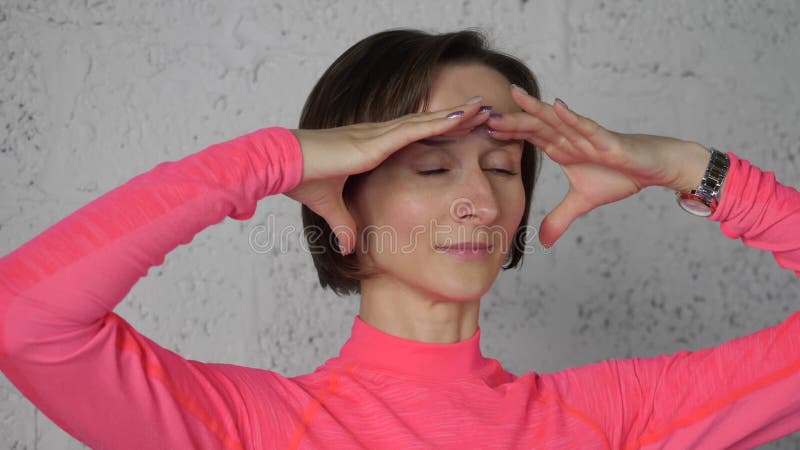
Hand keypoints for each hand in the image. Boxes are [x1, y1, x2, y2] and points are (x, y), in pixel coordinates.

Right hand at [287, 99, 488, 253]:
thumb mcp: (330, 207)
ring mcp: (378, 135)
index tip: (464, 130)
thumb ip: (344, 225)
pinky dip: (439, 123)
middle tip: (485, 112)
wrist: (282, 167)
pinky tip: (461, 116)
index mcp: (372, 149)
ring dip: (456, 115)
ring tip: (484, 107)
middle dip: (457, 119)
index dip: (439, 133)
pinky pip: (414, 130)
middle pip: (427, 126)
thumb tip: (351, 247)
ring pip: (427, 122)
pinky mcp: (375, 141)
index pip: (415, 139)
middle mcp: (379, 137)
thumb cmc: (301, 180)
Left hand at [487, 86, 710, 247]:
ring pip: (556, 121)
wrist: (653, 168)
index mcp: (562, 148)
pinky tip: (556, 106)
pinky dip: (571, 117)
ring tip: (515, 96)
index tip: (481, 130)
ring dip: (535, 110)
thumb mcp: (583, 202)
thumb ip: (560, 218)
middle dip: (511, 120)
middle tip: (484, 113)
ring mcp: (587, 136)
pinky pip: (587, 126)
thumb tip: (544, 242)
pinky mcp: (607, 140)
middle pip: (536, 126)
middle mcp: (570, 138)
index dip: (507, 133)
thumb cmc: (620, 176)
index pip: (529, 138)